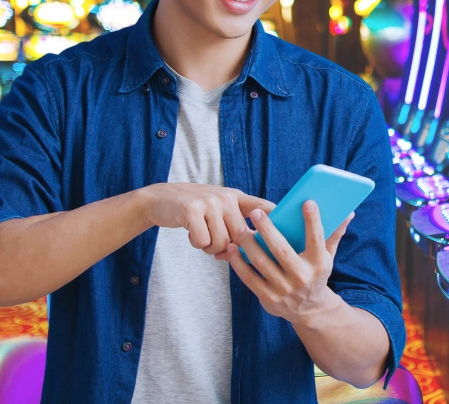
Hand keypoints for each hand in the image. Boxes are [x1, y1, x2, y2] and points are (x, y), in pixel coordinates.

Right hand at [142, 183, 275, 254]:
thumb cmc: (194, 211)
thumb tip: (250, 252)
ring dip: (211, 247)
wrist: (160, 199)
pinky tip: (191, 232)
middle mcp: (225, 197)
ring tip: (202, 235)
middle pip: (240, 237)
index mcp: (235, 197)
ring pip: (222, 243)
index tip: (289, 230)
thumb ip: (233, 225)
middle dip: (228, 246)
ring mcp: (209, 202)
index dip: (276, 219)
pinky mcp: (192, 210)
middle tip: (214, 241)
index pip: (262, 207)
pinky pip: (203, 242)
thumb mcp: (217, 210)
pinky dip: (197, 244)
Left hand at [218, 200, 353, 326]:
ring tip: (240, 228)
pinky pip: (249, 278)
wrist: (309, 310)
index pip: (317, 239)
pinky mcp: (268, 299)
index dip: (313, 221)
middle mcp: (302, 278)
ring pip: (262, 263)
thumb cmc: (316, 274)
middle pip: (281, 250)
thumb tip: (348, 212)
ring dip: (248, 244)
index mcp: (319, 264)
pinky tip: (232, 248)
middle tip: (256, 213)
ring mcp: (284, 290)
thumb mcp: (328, 257)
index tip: (307, 202)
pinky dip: (238, 263)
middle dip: (267, 230)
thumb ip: (334, 234)